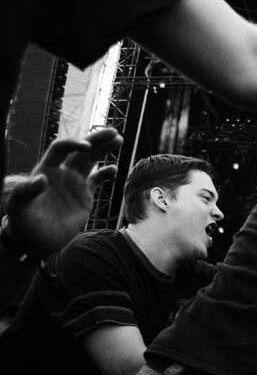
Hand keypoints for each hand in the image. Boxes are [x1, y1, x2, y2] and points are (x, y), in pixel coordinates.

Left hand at [4, 128, 120, 256]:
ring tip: (118, 140)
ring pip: (91, 161)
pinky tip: (114, 169)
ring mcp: (74, 183)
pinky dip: (106, 174)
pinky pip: (97, 180)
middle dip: (96, 140)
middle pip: (80, 151)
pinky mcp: (85, 196)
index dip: (73, 144)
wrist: (38, 242)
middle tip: (113, 132)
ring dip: (104, 150)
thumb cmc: (24, 224)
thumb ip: (26, 192)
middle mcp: (61, 173)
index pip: (60, 149)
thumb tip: (40, 179)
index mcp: (46, 170)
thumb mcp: (20, 208)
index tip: (86, 147)